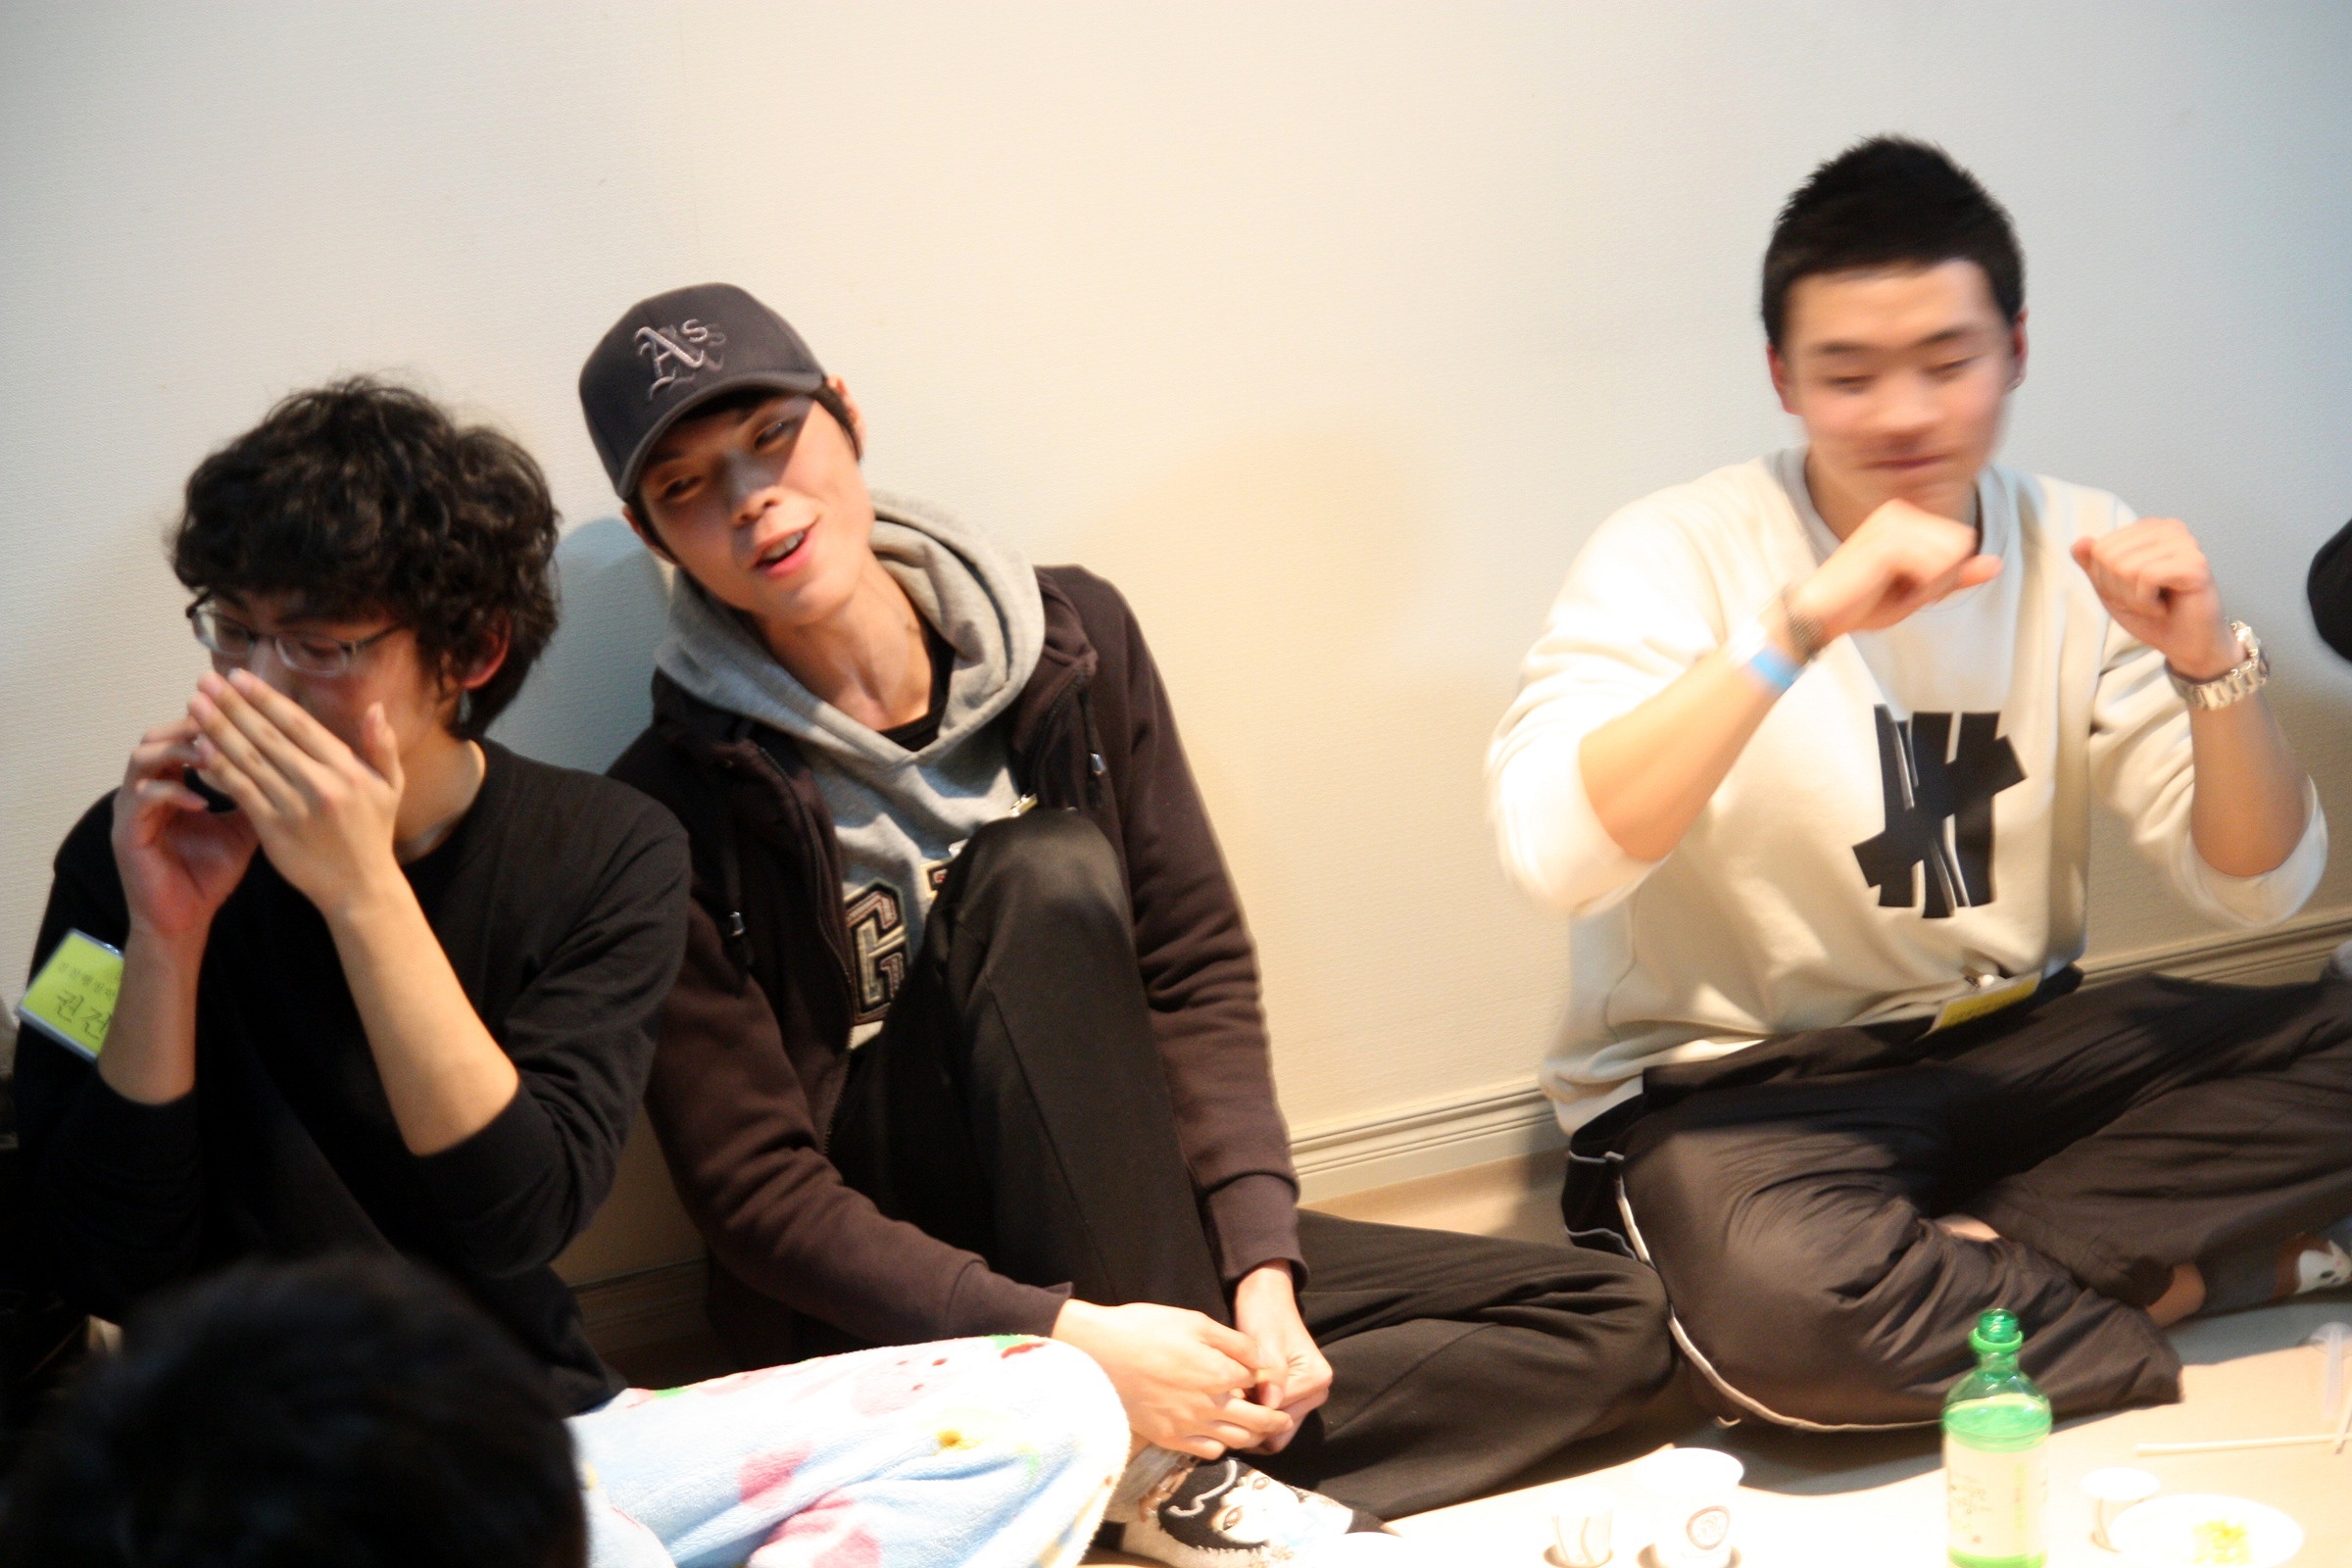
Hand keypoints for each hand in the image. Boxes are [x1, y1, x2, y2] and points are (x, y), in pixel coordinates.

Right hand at [111, 716, 258, 945]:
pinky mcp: (125, 831)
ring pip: (143, 756)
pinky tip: (201, 800)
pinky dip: (172, 791)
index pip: (186, 735)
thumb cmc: (210, 873)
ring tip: (213, 755)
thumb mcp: (244, 827)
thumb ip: (258, 793)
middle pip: (159, 734)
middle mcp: (146, 787)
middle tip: (226, 724)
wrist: (183, 919)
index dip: (214, 721)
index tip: (245, 714)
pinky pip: (142, 797)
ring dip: (180, 751)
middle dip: (192, 725)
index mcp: (171, 781)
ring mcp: (131, 807)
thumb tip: (293, 767)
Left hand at [186, 669, 404, 916]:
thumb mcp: (391, 787)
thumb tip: (376, 708)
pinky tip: (201, 749)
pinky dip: (220, 768)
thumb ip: (383, 746)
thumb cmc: (373, 834)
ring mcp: (294, 806)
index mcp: (345, 768)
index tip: (239, 676)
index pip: (298, 723)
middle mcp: (319, 783)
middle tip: (206, 680)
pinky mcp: (273, 829)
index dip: (266, 698)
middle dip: (233, 705)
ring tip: (195, 706)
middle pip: (267, 736)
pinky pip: (241, 792)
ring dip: (217, 729)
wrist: (360, 888)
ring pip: (249, 759)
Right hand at [1052, 1299, 1292, 1459]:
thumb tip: (1260, 1359)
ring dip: (1252, 1435)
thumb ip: (1234, 1342)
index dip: (1262, 1379)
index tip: (1261, 1377)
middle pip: (1257, 1420)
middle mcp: (1210, 1405)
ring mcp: (1189, 1425)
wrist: (1099, 1353)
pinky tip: (1219, 1435)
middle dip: (1274, 1419)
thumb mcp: (1195, 1321)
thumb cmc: (1146, 1329)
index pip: (1257, 1383)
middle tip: (1282, 1419)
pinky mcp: (1168, 1438)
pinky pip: (1207, 1451)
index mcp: (1219, 1373)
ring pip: (1236, 1440)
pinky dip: (1221, 1445)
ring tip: (1258, 1431)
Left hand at [1231, 1264, 1330, 1453]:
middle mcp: (1318, 1391)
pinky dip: (1256, 1417)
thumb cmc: (1264, 1315)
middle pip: (1281, 1428)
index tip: (1227, 1402)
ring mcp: (1307, 1397)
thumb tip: (1270, 1406)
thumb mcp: (1264, 1341)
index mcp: (1316, 1378)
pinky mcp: (1294, 1397)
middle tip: (1224, 1410)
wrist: (1265, 1298)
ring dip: (1253, 1422)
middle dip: (1253, 1423)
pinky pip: (1275, 1421)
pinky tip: (1237, 1404)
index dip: (1251, 1412)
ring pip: (1277, 1429)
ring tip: (1229, 1407)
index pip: (1279, 1415)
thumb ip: (1272, 1373)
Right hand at [1785, 498, 2002, 644]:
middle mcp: (1900, 510)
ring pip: (1950, 554)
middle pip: (1961, 544)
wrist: (1819, 614)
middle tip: (1903, 590)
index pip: (1961, 540)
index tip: (1910, 585)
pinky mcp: (1887, 540)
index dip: (1945, 574)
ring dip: (1930, 584)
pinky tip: (1892, 590)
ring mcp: (1892, 522)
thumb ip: (1956, 576)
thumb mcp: (1918, 590)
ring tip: (1894, 590)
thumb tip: (1997, 564)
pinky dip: (1921, 587)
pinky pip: (1935, 565)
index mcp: (1906, 516)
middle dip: (1940, 578)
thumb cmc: (1862, 602)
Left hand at [2070, 518, 2239, 679]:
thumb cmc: (2152, 616)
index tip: (2130, 592)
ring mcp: (2185, 543)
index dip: (2104, 581)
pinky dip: (2146, 603)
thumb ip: (2092, 564)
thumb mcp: (2111, 589)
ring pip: (2124, 567)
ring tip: (2155, 604)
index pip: (2097, 549)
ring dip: (2132, 599)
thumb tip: (2080, 542)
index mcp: (2148, 528)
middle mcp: (2169, 528)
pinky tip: (2164, 608)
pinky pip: (2146, 578)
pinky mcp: (2196, 564)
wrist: (2186, 644)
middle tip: (2144, 601)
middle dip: (2117, 590)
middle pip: (2108, 556)